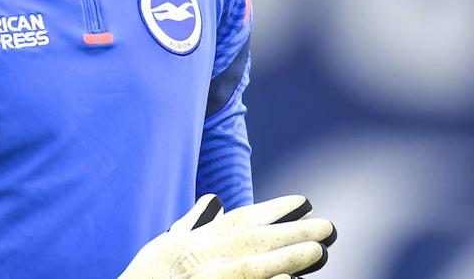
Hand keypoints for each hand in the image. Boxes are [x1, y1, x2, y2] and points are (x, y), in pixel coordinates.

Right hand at [118, 194, 335, 278]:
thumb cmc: (146, 277)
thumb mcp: (164, 246)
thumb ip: (191, 225)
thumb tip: (213, 202)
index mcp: (192, 242)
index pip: (239, 220)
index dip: (272, 209)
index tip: (303, 202)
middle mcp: (197, 257)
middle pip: (251, 240)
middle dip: (290, 232)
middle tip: (326, 227)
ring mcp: (202, 278)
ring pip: (248, 266)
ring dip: (283, 257)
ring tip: (317, 251)